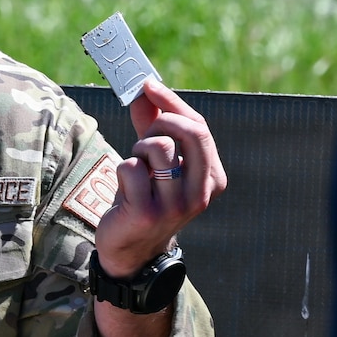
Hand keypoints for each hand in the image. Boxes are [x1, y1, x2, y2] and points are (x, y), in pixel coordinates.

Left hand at [95, 81, 227, 276]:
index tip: (149, 86)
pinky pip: (131, 168)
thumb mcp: (156, 161)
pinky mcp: (147, 213)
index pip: (200, 128)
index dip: (173, 103)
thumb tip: (145, 90)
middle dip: (160, 124)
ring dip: (138, 150)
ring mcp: (176, 205)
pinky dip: (122, 170)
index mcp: (213, 179)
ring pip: (158, 147)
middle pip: (189, 132)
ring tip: (135, 167)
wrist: (131, 250)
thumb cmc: (146, 198)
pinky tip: (125, 188)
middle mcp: (201, 193)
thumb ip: (153, 125)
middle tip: (143, 136)